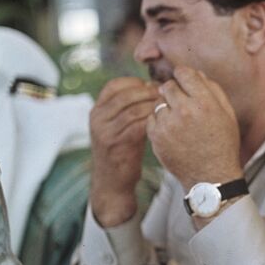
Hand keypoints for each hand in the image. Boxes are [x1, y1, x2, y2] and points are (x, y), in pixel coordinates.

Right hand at [90, 77, 159, 225]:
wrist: (112, 181)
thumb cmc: (122, 151)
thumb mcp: (119, 126)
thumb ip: (129, 108)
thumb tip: (154, 86)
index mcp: (97, 110)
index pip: (114, 85)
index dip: (135, 82)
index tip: (152, 85)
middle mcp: (97, 118)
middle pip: (125, 95)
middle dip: (148, 92)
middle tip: (166, 93)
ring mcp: (106, 132)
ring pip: (132, 109)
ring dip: (153, 105)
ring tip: (168, 105)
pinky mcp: (117, 145)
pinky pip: (137, 125)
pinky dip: (152, 120)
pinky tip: (164, 121)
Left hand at [146, 67, 241, 190]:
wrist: (211, 177)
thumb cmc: (222, 144)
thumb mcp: (227, 114)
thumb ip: (213, 90)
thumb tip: (196, 73)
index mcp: (205, 102)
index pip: (184, 73)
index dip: (185, 76)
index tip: (186, 83)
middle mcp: (185, 110)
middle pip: (168, 86)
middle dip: (175, 91)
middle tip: (183, 105)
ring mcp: (168, 124)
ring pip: (159, 102)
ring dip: (167, 107)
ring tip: (180, 122)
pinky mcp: (156, 136)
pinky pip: (152, 118)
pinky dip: (160, 122)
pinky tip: (173, 132)